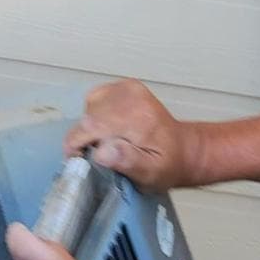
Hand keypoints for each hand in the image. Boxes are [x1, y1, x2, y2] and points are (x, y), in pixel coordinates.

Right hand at [64, 79, 202, 191]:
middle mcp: (133, 97)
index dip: (77, 144)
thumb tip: (102, 151)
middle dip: (86, 137)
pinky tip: (109, 125)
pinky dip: (96, 113)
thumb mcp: (150, 174)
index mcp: (138, 119)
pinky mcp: (126, 85)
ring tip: (107, 140)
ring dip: (91, 126)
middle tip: (100, 154)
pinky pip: (96, 97)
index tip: (79, 159)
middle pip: (88, 116)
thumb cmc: (165, 165)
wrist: (182, 148)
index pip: (91, 126)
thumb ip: (127, 162)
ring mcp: (129, 88)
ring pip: (89, 107)